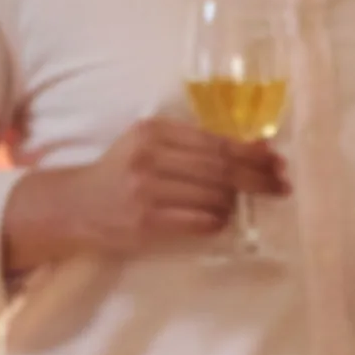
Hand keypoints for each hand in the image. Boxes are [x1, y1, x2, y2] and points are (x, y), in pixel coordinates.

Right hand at [1, 119, 286, 268]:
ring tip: (243, 204)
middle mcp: (150, 157)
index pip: (215, 141)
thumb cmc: (119, 174)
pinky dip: (218, 221)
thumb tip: (253, 150)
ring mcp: (147, 191)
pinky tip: (221, 220)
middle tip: (282, 186)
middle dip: (258, 178)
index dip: (252, 153)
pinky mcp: (147, 222)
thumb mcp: (147, 146)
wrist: (72, 206)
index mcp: (153, 132)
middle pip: (221, 168)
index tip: (276, 160)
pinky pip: (201, 222)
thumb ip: (190, 146)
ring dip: (236, 202)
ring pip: (215, 195)